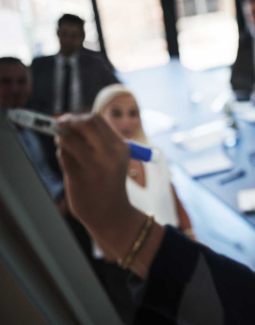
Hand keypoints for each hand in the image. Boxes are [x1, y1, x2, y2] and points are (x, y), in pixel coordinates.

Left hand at [55, 114, 144, 258]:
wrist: (112, 214)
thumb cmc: (108, 183)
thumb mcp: (112, 159)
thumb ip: (96, 140)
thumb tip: (65, 120)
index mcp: (120, 147)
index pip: (95, 119)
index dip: (77, 116)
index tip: (67, 120)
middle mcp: (109, 154)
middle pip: (83, 123)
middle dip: (66, 121)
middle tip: (57, 125)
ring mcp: (94, 165)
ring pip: (68, 139)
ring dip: (61, 139)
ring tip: (65, 147)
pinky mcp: (79, 176)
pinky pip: (63, 155)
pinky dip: (61, 154)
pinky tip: (68, 162)